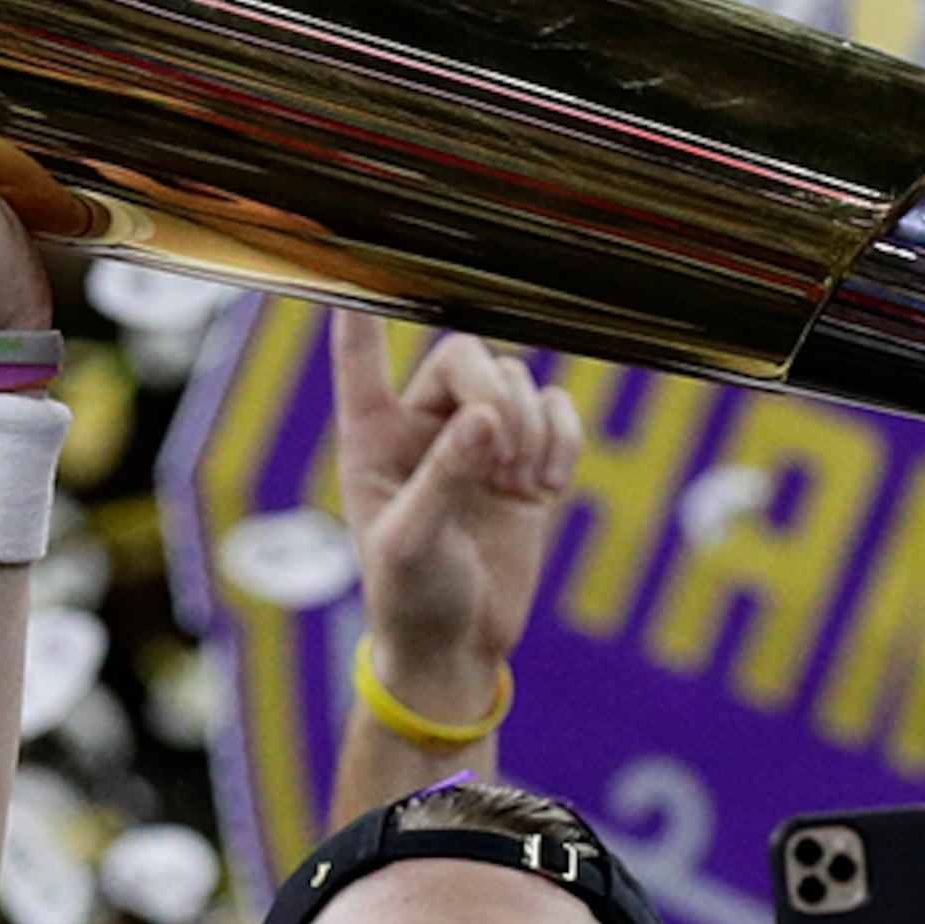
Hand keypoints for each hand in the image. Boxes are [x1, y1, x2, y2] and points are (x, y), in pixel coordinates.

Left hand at [337, 322, 580, 724]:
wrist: (458, 647)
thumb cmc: (411, 597)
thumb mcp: (412, 542)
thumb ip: (445, 475)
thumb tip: (488, 418)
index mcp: (373, 438)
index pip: (362, 360)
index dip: (365, 317)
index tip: (360, 276)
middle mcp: (424, 427)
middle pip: (466, 355)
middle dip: (493, 392)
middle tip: (500, 453)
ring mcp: (479, 443)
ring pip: (517, 380)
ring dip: (529, 424)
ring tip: (522, 483)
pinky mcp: (526, 465)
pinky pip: (558, 414)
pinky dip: (564, 439)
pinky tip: (548, 486)